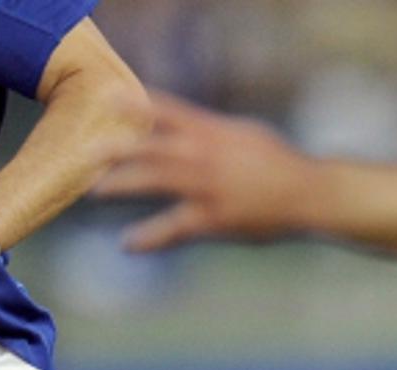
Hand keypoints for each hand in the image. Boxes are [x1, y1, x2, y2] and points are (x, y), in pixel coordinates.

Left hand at [93, 92, 313, 250]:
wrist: (310, 192)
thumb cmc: (276, 164)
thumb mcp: (243, 135)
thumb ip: (208, 132)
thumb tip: (181, 126)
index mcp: (214, 131)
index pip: (169, 111)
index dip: (138, 104)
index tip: (108, 99)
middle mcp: (208, 153)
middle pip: (153, 145)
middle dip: (118, 147)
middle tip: (86, 150)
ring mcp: (210, 185)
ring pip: (157, 179)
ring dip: (123, 184)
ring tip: (93, 191)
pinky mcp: (215, 217)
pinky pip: (174, 227)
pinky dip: (149, 236)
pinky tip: (127, 243)